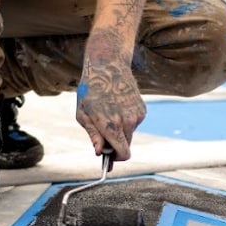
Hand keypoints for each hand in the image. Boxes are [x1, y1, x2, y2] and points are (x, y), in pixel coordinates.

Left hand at [75, 29, 146, 160]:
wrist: (108, 66)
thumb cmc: (90, 91)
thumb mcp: (83, 115)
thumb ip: (93, 136)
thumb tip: (100, 153)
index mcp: (111, 126)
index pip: (123, 154)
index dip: (117, 159)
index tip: (110, 158)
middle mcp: (127, 122)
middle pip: (126, 145)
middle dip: (116, 144)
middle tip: (104, 134)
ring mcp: (137, 116)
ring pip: (130, 134)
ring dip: (121, 130)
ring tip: (109, 112)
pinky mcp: (142, 110)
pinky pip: (134, 123)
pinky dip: (126, 120)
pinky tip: (118, 106)